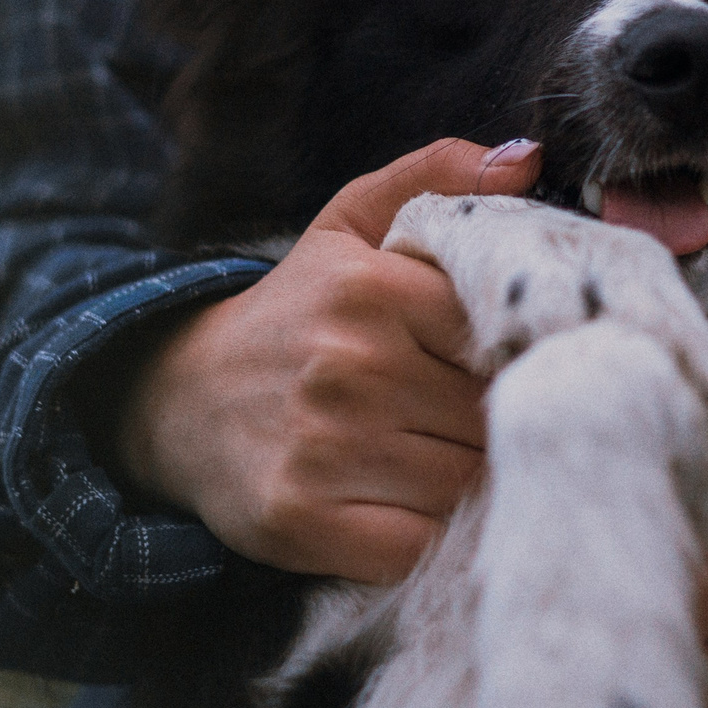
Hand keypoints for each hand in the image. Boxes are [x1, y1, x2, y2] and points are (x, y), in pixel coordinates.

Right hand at [117, 137, 542, 582]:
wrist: (178, 399)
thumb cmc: (294, 311)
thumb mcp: (351, 226)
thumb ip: (436, 178)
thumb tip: (530, 162)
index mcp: (369, 287)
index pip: (503, 334)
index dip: (516, 356)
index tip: (502, 365)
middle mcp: (346, 366)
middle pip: (491, 416)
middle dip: (494, 423)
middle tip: (467, 420)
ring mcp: (322, 448)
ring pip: (465, 484)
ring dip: (467, 483)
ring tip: (437, 460)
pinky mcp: (302, 520)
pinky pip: (419, 545)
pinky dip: (428, 537)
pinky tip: (406, 508)